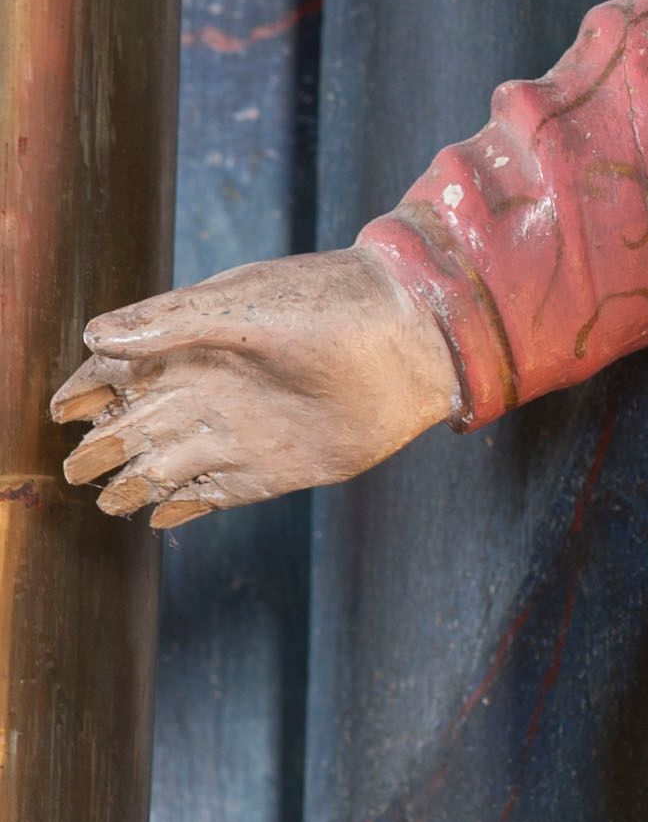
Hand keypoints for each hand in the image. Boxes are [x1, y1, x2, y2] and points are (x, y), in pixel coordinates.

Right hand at [50, 246, 460, 527]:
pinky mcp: (277, 468)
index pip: (123, 371)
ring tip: (103, 499)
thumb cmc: (330, 304)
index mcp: (197, 343)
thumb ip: (171, 321)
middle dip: (102, 446)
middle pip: (138, 425)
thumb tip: (93, 338)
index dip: (88, 390)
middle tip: (73, 468)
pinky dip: (185, 507)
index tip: (60, 409)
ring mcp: (243, 430)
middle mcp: (213, 389)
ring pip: (170, 464)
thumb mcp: (243, 305)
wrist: (414, 338)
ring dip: (135, 483)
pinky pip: (217, 493)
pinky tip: (155, 517)